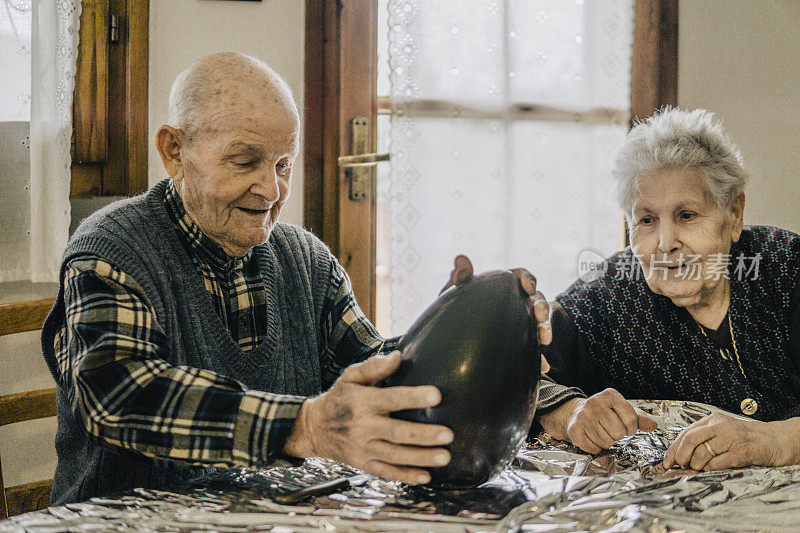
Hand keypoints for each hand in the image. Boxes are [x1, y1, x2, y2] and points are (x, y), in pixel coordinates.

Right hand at [283, 351, 453, 483]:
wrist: (312, 428)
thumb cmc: (337, 399)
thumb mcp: (350, 377)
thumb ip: (373, 367)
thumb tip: (397, 356)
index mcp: (362, 401)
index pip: (391, 399)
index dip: (414, 397)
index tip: (436, 395)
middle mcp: (363, 426)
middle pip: (397, 432)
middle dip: (424, 435)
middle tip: (448, 434)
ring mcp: (362, 448)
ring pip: (396, 456)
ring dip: (421, 457)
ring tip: (445, 456)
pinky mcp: (363, 464)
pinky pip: (386, 472)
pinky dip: (406, 476)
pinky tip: (426, 476)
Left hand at [439, 255, 552, 347]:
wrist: (450, 336)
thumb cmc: (454, 307)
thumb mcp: (455, 293)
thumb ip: (460, 277)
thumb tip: (461, 259)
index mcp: (503, 284)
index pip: (521, 276)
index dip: (528, 279)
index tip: (529, 288)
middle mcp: (515, 301)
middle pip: (536, 299)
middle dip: (542, 306)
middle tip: (540, 317)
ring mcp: (519, 322)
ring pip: (539, 322)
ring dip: (545, 329)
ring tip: (544, 340)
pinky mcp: (519, 343)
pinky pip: (532, 350)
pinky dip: (539, 357)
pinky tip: (542, 367)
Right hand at [538, 388, 657, 453]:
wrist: (576, 412)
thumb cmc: (605, 412)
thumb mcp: (622, 410)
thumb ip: (640, 417)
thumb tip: (654, 425)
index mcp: (610, 395)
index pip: (631, 419)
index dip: (632, 428)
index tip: (627, 428)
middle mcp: (594, 402)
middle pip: (619, 432)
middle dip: (617, 435)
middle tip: (610, 429)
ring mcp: (583, 416)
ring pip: (606, 442)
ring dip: (606, 442)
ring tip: (600, 432)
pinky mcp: (574, 429)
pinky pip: (593, 448)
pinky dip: (595, 447)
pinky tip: (591, 437)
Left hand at [661, 412, 799, 471]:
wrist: (772, 440)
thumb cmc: (743, 437)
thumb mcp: (721, 430)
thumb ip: (703, 437)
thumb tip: (678, 453)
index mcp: (712, 420)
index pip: (686, 433)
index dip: (673, 449)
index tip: (667, 461)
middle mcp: (720, 427)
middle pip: (691, 440)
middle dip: (681, 456)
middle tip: (681, 465)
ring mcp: (731, 439)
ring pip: (703, 453)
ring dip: (696, 465)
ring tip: (699, 467)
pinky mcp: (741, 452)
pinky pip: (718, 463)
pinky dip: (710, 469)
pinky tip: (711, 469)